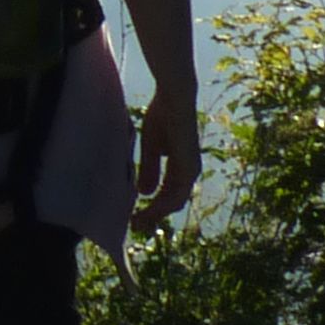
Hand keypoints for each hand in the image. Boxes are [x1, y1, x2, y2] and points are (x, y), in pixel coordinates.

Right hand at [131, 89, 201, 234]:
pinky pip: (175, 192)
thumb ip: (150, 169)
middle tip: (135, 226)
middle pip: (172, 203)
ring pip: (174, 201)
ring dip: (155, 213)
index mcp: (181, 169)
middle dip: (153, 216)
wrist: (174, 98)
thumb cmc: (163, 117)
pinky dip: (161, 202)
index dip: (153, 208)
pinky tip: (147, 207)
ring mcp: (189, 170)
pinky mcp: (187, 165)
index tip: (135, 217)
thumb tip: (144, 193)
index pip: (168, 196)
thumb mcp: (152, 147)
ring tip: (137, 221)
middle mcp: (189, 173)